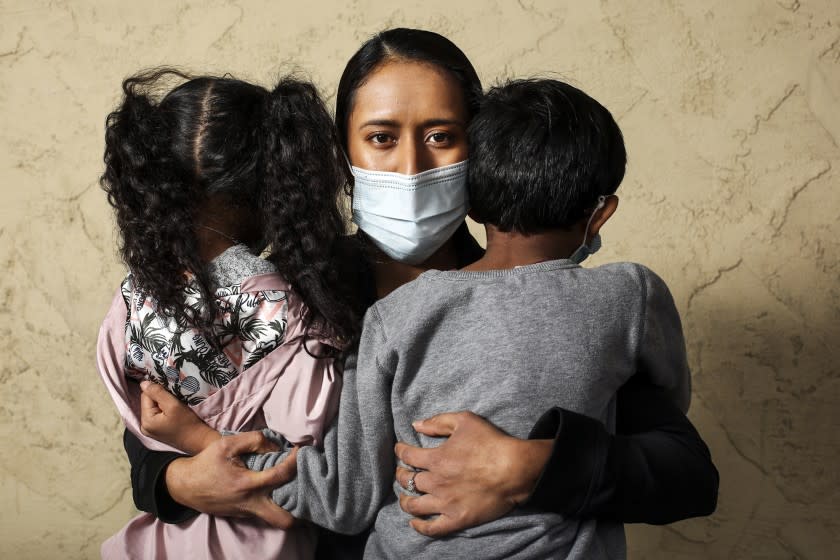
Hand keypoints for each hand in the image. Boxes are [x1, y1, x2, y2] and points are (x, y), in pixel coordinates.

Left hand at [139, 380, 219, 453]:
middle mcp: (144, 427)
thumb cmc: (188, 424)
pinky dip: (164, 411)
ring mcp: (150, 430)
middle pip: (148, 402)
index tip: (171, 393)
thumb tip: (143, 383)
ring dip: (163, 404)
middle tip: (175, 400)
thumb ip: (158, 393)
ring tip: (175, 407)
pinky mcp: (157, 431)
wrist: (199, 440)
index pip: (145, 396)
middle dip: (160, 398)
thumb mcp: (173, 405)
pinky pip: (157, 414)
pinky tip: (174, 413)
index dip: (158, 391)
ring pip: (153, 408)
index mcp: (146, 421)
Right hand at [166, 431, 298, 527]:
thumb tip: (276, 446)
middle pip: (284, 519)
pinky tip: (279, 489)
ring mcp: (247, 513)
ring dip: (290, 508)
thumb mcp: (227, 444)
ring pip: (277, 520)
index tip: (299, 451)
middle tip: (305, 486)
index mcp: (246, 484)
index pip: (281, 475)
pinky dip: (276, 504)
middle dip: (300, 508)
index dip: (295, 461)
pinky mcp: (244, 515)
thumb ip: (254, 440)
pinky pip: (266, 514)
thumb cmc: (206, 462)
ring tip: (296, 488)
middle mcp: (250, 503)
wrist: (184, 485)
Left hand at [394, 411, 551, 536]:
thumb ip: (438, 422)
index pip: (407, 455)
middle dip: (401, 474)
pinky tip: (414, 522)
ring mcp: (446, 503)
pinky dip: (419, 526)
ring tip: (405, 498)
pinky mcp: (457, 519)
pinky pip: (432, 527)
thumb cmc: (492, 442)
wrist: (516, 469)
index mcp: (436, 458)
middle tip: (402, 472)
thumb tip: (416, 425)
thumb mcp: (465, 421)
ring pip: (414, 505)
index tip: (400, 449)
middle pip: (407, 480)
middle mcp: (436, 482)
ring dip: (405, 500)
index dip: (400, 451)